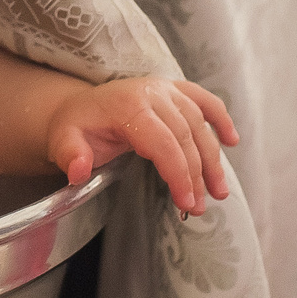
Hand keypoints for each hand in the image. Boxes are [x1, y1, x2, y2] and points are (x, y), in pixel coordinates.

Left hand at [47, 77, 238, 215]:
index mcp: (128, 104)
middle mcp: (152, 93)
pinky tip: (232, 141)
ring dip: (213, 160)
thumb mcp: (64, 141)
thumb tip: (78, 171)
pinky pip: (205, 101)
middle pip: (185, 136)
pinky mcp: (176, 91)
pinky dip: (221, 118)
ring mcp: (166, 89)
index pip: (162, 142)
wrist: (79, 107)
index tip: (186, 202)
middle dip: (197, 175)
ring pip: (200, 125)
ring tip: (219, 193)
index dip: (178, 173)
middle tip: (199, 207)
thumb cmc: (75, 127)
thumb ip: (71, 155)